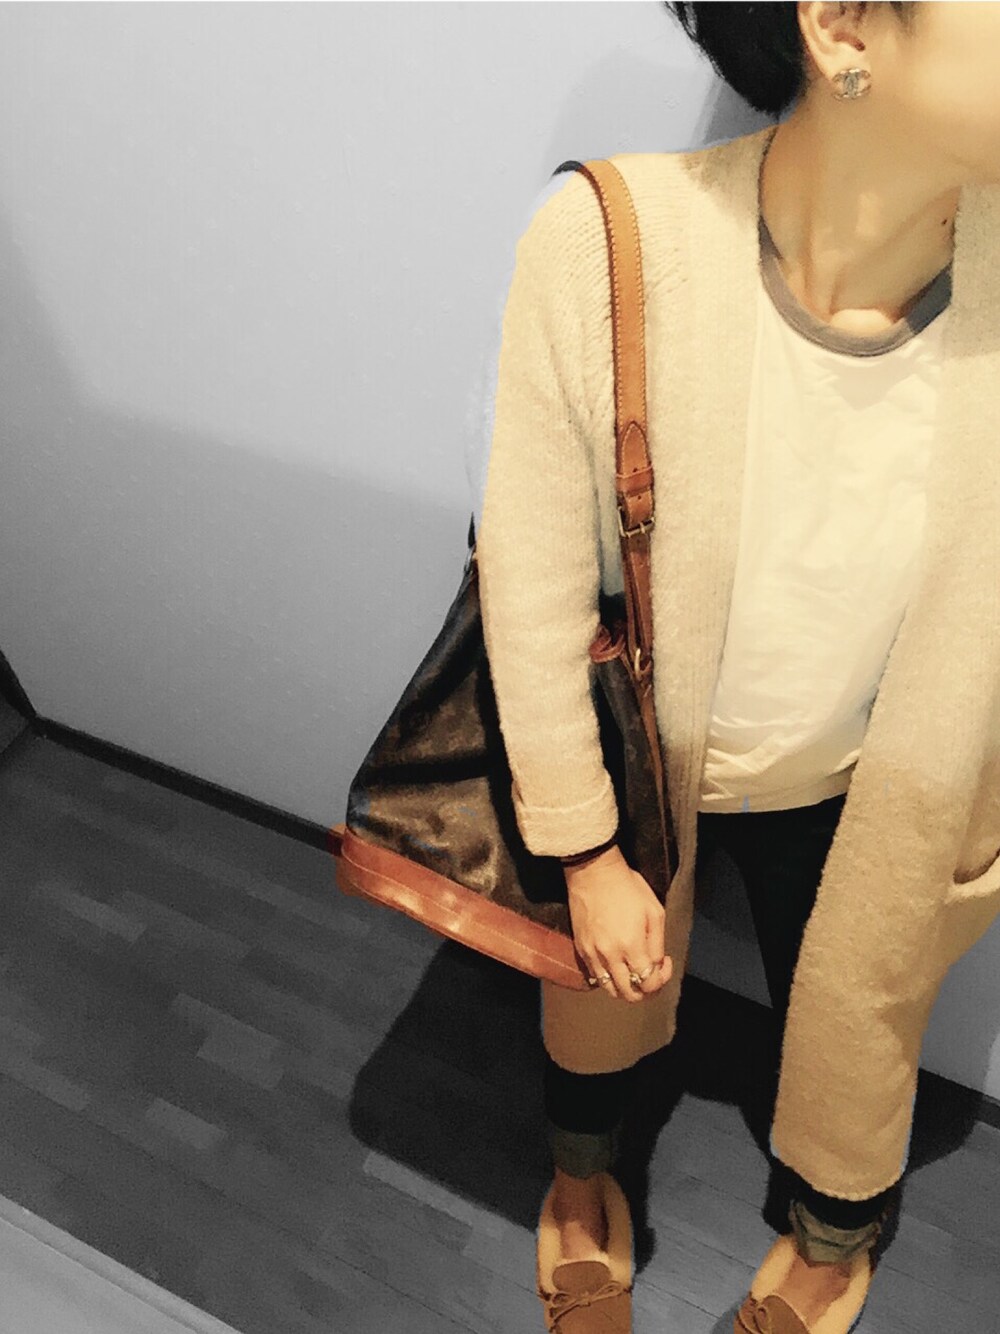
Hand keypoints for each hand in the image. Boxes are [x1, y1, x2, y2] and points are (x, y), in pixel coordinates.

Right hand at [564, 846, 672, 1001]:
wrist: (593, 872)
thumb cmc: (627, 887)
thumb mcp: (654, 911)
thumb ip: (657, 944)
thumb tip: (656, 965)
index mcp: (631, 946)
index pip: (648, 983)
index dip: (662, 979)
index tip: (665, 963)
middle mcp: (610, 956)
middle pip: (628, 994)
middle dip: (645, 991)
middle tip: (651, 976)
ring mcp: (592, 954)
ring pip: (610, 989)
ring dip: (625, 987)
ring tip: (633, 972)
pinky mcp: (581, 948)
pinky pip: (595, 976)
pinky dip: (608, 978)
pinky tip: (617, 963)